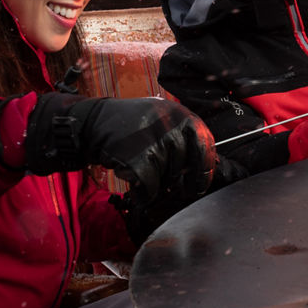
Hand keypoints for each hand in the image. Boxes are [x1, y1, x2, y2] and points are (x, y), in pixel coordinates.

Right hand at [24, 93, 215, 194]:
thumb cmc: (134, 126)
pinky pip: (150, 187)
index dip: (204, 170)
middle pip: (184, 166)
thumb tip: (211, 165)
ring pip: (167, 178)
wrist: (96, 122)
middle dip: (177, 180)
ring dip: (156, 183)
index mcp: (183, 115)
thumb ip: (186, 137)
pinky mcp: (137, 158)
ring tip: (142, 169)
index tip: (199, 185)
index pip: (205, 146)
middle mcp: (172, 125)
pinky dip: (144, 192)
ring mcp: (155, 141)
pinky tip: (136, 185)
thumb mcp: (164, 119)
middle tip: (171, 187)